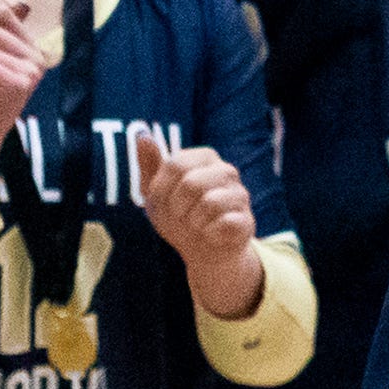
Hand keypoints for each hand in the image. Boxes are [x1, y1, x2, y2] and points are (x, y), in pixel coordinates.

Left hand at [134, 132, 266, 320]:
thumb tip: (141, 136)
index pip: (175, 164)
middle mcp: (226, 171)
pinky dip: (209, 234)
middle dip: (176, 208)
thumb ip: (150, 165)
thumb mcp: (158, 193)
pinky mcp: (246, 220)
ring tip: (195, 225)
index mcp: (204, 158)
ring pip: (209, 203)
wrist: (204, 252)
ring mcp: (239, 195)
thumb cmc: (181, 216)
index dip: (161, 190)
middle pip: (191, 183)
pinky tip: (210, 234)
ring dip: (193, 223)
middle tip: (180, 216)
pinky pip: (224, 224)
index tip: (162, 203)